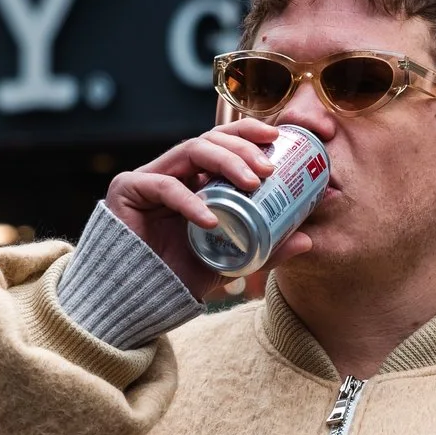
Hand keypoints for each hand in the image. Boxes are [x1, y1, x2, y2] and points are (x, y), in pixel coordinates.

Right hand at [105, 119, 314, 300]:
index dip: (247, 132)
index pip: (222, 143)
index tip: (276, 136)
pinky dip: (190, 201)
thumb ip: (266, 250)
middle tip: (269, 168)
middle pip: (210, 139)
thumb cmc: (179, 277)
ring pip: (191, 149)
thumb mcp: (231, 262)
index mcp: (195, 180)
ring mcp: (149, 178)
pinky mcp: (127, 190)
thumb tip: (308, 241)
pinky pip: (163, 186)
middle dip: (243, 147)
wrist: (137, 302)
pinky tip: (210, 221)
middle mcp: (173, 172)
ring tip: (252, 184)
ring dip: (225, 161)